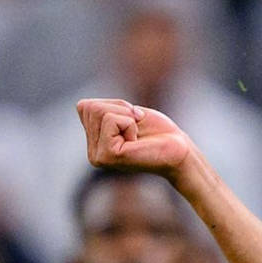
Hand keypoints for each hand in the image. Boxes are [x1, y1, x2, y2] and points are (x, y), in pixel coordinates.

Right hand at [77, 97, 193, 178]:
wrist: (180, 152)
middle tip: (138, 127)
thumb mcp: (126, 113)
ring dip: (125, 116)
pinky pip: (111, 119)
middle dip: (119, 109)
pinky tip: (138, 141)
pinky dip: (129, 123)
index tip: (132, 122)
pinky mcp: (108, 156)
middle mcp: (92, 153)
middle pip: (90, 107)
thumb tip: (81, 105)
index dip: (113, 106)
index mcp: (94, 143)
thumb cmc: (158, 133)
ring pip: (98, 111)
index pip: (85, 106)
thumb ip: (102, 109)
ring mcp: (98, 157)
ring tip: (138, 134)